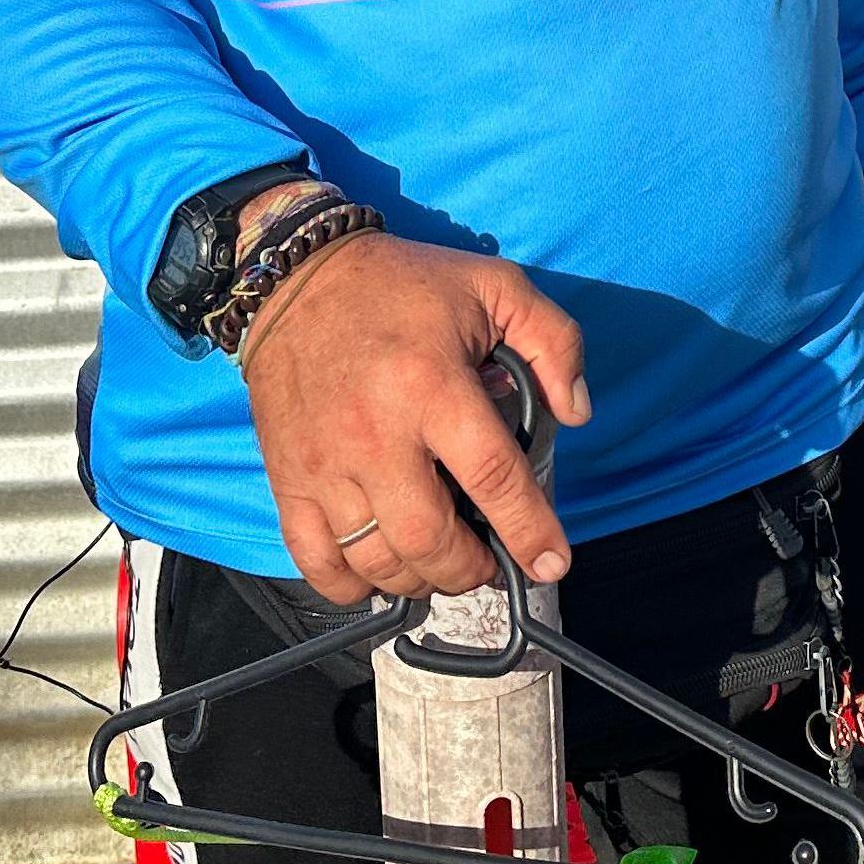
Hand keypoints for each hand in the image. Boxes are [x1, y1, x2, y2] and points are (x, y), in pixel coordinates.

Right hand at [238, 231, 591, 603]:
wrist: (297, 277)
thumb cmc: (404, 285)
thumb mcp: (495, 285)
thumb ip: (554, 341)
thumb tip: (575, 414)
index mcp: (433, 385)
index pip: (493, 478)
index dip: (530, 530)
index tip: (551, 562)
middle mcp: (376, 434)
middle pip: (430, 539)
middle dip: (470, 569)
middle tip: (486, 564)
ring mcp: (325, 462)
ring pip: (377, 559)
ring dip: (419, 581)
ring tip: (440, 567)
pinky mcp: (288, 477)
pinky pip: (317, 559)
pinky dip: (351, 586)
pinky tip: (379, 574)